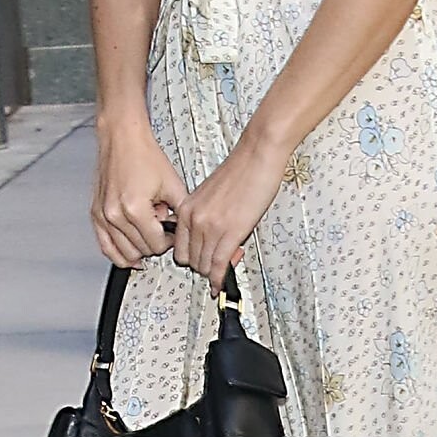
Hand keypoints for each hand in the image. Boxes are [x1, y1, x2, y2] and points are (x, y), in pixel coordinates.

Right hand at [92, 116, 188, 266]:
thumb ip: (181, 213)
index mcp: (135, 208)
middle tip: (161, 230)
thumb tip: (183, 231)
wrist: (123, 139)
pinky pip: (105, 246)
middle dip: (154, 243)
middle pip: (140, 251)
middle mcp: (115, 214)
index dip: (169, 242)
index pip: (156, 245)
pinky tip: (130, 255)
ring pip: (123, 253)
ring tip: (147, 234)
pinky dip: (118, 254)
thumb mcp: (173, 184)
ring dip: (139, 248)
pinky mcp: (96, 214)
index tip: (172, 234)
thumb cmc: (143, 155)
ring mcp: (103, 215)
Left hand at [173, 131, 286, 292]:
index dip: (192, 258)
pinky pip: (219, 264)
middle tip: (219, 263)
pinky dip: (221, 276)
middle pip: (189, 260)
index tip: (203, 261)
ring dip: (215, 271)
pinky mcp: (230, 231)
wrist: (257, 155)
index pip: (179, 247)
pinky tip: (224, 280)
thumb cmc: (240, 171)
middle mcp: (194, 218)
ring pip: (203, 265)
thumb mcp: (210, 196)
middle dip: (204, 267)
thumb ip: (205, 218)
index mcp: (187, 208)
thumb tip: (210, 241)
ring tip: (227, 265)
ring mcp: (210, 226)